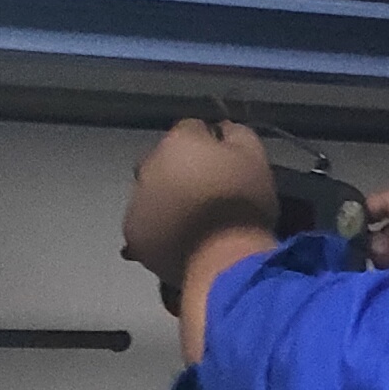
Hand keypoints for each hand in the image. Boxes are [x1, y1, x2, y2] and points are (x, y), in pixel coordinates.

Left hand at [120, 121, 278, 316]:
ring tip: (194, 221)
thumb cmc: (243, 205)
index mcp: (178, 141)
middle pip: (166, 160)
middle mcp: (149, 165)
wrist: (224, 261)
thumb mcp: (255, 158)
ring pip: (152, 192)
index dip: (210, 143)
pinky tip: (180, 239)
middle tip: (208, 194)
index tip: (225, 162)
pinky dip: (159, 227)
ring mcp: (137, 201)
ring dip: (168, 199)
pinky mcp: (133, 234)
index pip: (191, 129)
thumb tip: (222, 128)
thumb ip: (236, 133)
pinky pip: (146, 223)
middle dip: (182, 170)